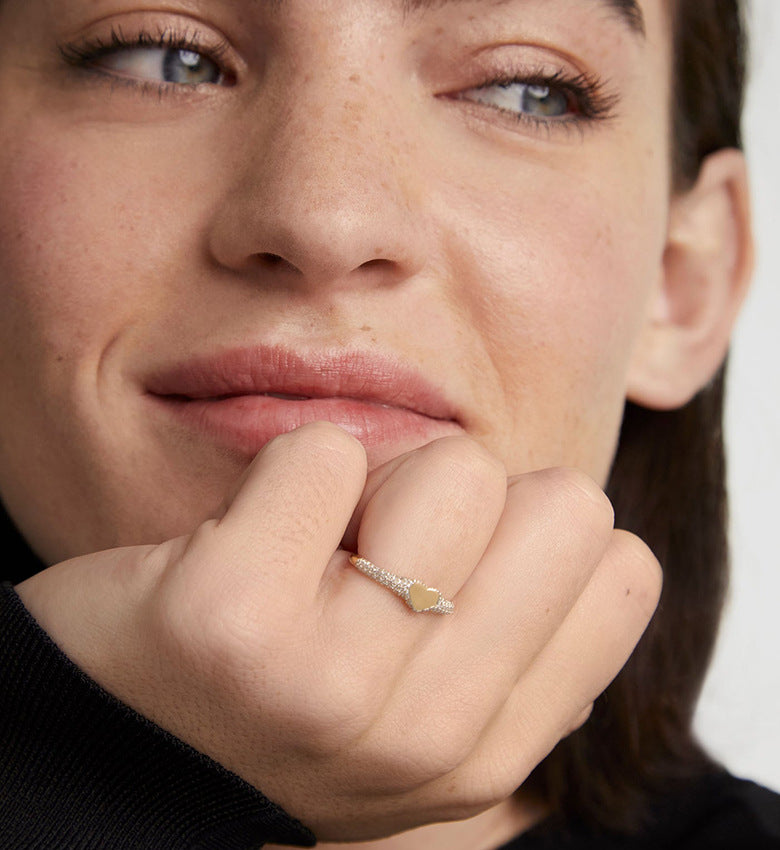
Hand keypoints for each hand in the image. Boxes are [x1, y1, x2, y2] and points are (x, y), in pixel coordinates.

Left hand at [16, 422, 660, 840]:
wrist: (109, 748)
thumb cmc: (272, 705)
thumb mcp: (414, 714)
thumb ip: (517, 654)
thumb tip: (602, 555)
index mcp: (487, 750)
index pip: (623, 570)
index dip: (533, 538)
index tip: (449, 568)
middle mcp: (430, 733)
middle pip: (565, 500)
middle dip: (470, 502)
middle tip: (376, 553)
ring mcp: (331, 681)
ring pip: (453, 465)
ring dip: (378, 480)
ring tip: (310, 551)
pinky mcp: (231, 614)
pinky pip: (322, 450)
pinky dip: (285, 470)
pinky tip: (243, 542)